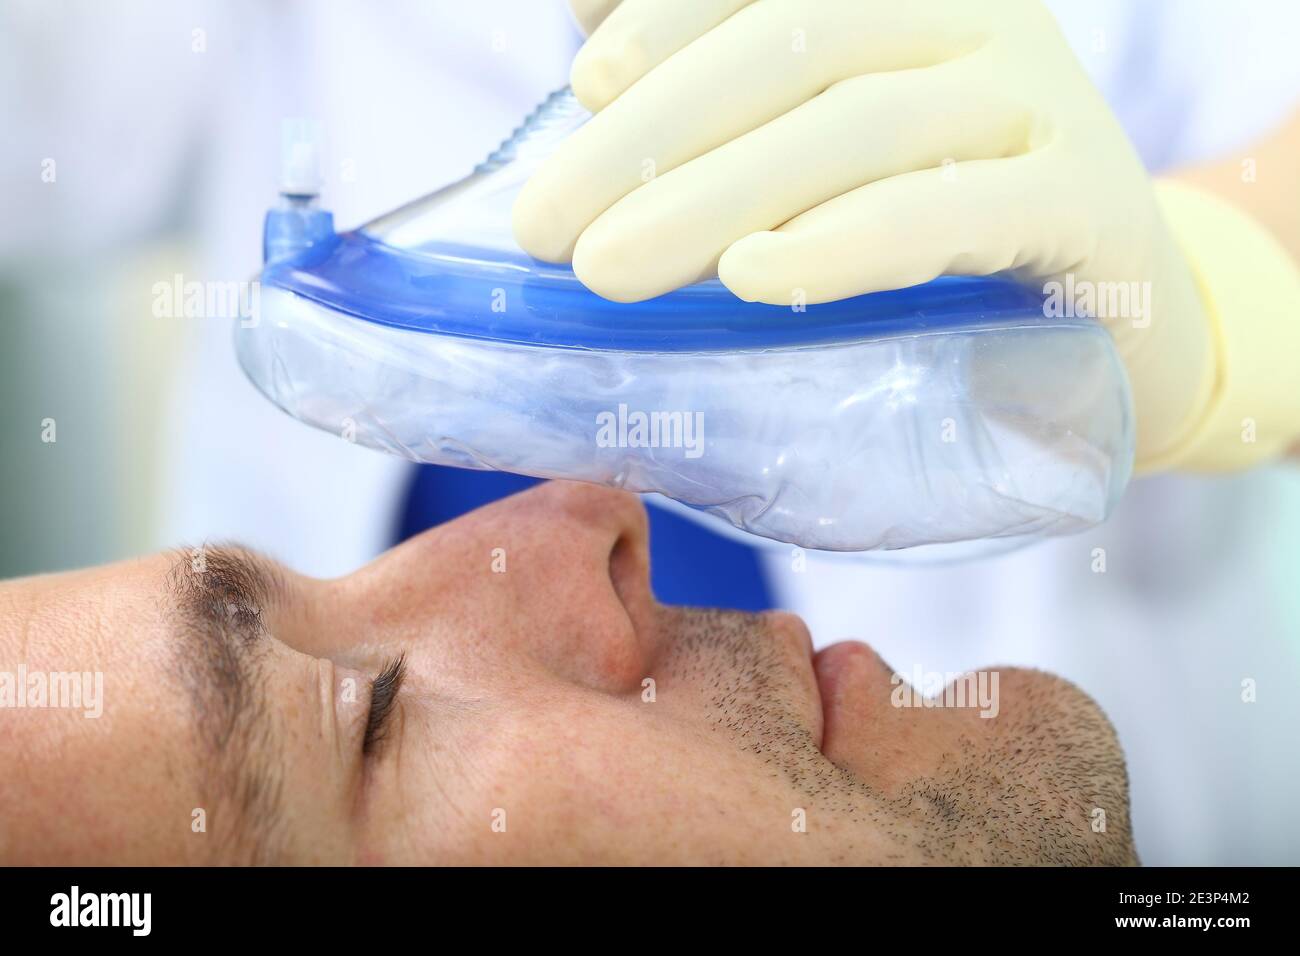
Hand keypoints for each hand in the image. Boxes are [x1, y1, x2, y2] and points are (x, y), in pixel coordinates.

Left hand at [521, 0, 1215, 464]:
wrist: (1106, 317)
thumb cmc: (932, 229)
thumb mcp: (821, 149)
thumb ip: (724, 96)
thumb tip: (591, 60)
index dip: (668, 23)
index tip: (583, 89)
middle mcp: (975, 15)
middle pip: (792, 47)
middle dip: (649, 139)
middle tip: (547, 229)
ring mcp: (1039, 97)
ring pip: (856, 125)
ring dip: (712, 198)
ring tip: (609, 270)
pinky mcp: (1088, 202)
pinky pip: (951, 212)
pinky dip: (844, 242)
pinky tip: (753, 276)